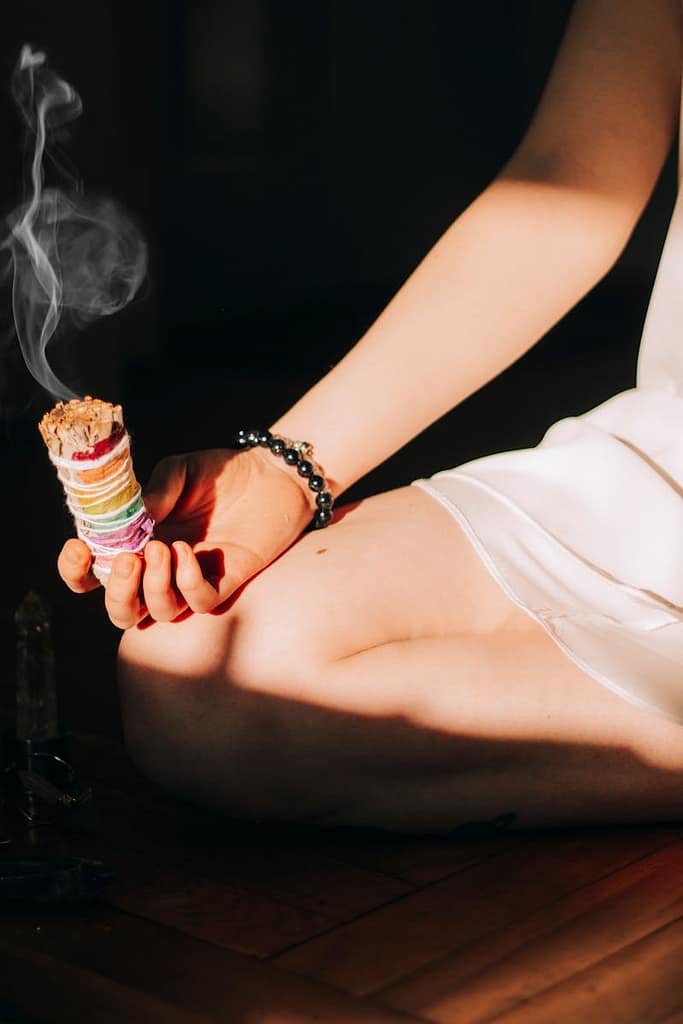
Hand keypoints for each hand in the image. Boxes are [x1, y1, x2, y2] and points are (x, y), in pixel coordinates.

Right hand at [57, 447, 315, 627]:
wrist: (272, 476)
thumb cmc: (220, 474)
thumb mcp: (180, 470)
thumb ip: (156, 489)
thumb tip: (135, 514)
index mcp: (135, 542)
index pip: (93, 574)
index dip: (76, 571)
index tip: (80, 548)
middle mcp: (159, 569)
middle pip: (122, 610)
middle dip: (118, 591)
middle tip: (131, 559)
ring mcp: (191, 578)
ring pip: (158, 612)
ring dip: (154, 586)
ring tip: (165, 547)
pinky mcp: (226, 582)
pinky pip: (199, 603)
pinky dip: (188, 584)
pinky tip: (189, 553)